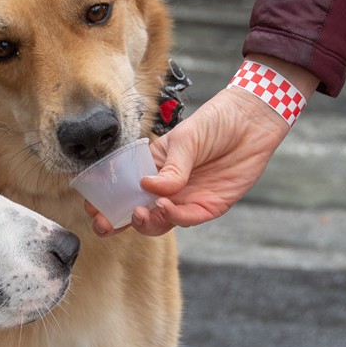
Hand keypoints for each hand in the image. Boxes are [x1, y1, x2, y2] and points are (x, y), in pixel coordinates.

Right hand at [87, 58, 318, 236]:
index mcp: (153, 166)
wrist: (253, 122)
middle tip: (107, 224)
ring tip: (142, 211)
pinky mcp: (209, 206)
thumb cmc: (215, 122)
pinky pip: (187, 219)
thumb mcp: (186, 139)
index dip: (107, 201)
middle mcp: (166, 187)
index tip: (93, 207)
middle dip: (119, 222)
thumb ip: (170, 167)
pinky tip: (167, 207)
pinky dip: (174, 218)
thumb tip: (147, 188)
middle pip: (137, 213)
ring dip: (147, 222)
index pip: (124, 188)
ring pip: (159, 222)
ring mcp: (186, 198)